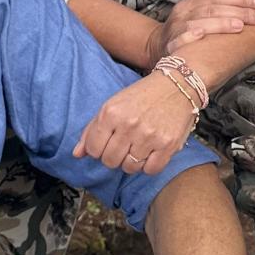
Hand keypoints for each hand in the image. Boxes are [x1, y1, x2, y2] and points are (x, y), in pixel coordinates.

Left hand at [72, 71, 195, 174]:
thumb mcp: (112, 105)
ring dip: (131, 162)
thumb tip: (76, 154)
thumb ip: (92, 129)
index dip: (97, 149)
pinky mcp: (167, 145)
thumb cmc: (142, 95)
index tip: (107, 143)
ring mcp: (149, 136)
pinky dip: (148, 165)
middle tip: (123, 145)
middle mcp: (129, 125)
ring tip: (137, 147)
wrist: (177, 85)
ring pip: (129, 168)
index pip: (93, 149)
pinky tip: (150, 153)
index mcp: (111, 113)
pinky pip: (150, 170)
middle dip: (113, 156)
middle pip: (110, 161)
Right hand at [147, 0, 254, 66]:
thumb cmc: (189, 31)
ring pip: (197, 22)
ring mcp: (175, 28)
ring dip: (219, 23)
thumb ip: (220, 9)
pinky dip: (190, 36)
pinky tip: (201, 35)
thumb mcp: (201, 15)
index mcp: (193, 1)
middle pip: (211, 8)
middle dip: (239, 12)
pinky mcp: (170, 46)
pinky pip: (179, 39)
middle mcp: (183, 11)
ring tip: (240, 26)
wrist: (158, 47)